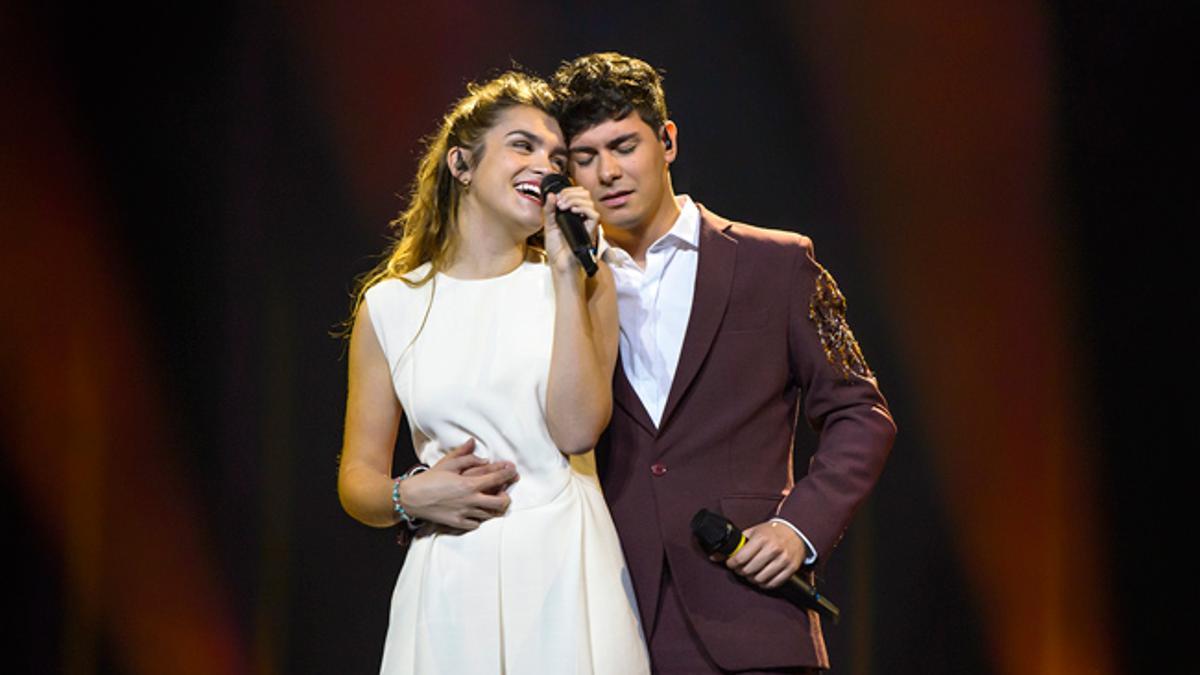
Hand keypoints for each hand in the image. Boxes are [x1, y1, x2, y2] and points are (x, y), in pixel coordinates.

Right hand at [399, 439, 518, 529]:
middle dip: (507, 497)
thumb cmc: (428, 479)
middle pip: (500, 503)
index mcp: (470, 484)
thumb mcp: (447, 463)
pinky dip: (479, 518)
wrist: (411, 498)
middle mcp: (471, 500)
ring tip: (492, 501)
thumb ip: (464, 455)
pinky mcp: (457, 523)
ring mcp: (465, 513)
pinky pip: (476, 524)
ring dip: (493, 507)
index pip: (497, 479)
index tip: (513, 470)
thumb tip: (474, 445)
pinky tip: (477, 512)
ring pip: (489, 514)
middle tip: (505, 492)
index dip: (508, 473)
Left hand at [542, 187, 598, 273]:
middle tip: (560, 203)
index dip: (568, 191)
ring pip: (589, 202)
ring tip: (563, 207)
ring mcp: (587, 223)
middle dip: (570, 193)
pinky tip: (573, 212)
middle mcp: (582, 216)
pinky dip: (583, 209)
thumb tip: (551, 195)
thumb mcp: (548, 224)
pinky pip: (594, 215)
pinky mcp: (591, 230)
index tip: (557, 198)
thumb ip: (549, 209)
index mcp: (573, 213)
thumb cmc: (557, 248)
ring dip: (574, 200)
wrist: (560, 263)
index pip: (578, 193)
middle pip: (585, 194)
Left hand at [719, 520, 808, 589]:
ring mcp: (783, 560)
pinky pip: (773, 583)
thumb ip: (736, 543)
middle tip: (739, 568)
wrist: (795, 531)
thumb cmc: (771, 532)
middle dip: (740, 571)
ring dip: (751, 579)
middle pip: (749, 570)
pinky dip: (764, 584)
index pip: (740, 558)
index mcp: (762, 538)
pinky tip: (760, 578)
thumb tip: (715, 556)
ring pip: (760, 578)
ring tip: (750, 573)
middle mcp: (773, 549)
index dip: (732, 563)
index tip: (731, 563)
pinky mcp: (790, 569)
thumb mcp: (753, 532)